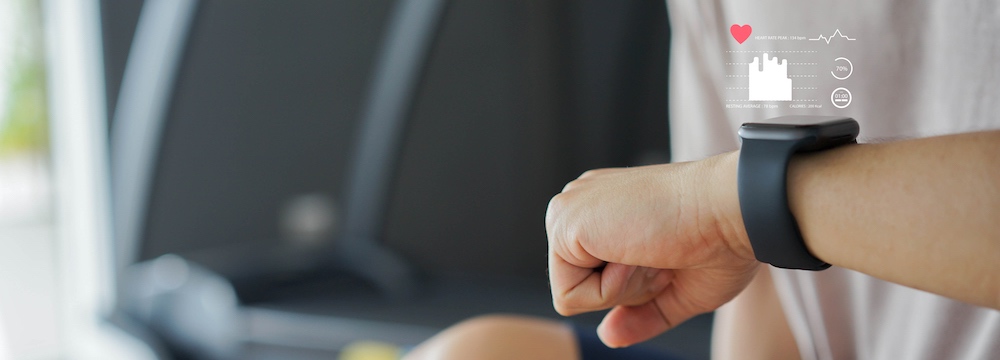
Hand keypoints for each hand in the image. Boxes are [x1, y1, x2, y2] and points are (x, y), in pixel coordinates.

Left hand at [546, 151, 759, 347]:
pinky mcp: (563, 223)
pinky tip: (636, 253)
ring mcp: (568, 209)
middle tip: (661, 254)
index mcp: (602, 210)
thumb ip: (638, 313)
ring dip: (621, 289)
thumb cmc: (719, 241)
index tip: (666, 255)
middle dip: (626, 290)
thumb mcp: (676, 290)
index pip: (592, 280)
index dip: (635, 288)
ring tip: (650, 251)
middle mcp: (579, 204)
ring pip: (571, 293)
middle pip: (578, 287)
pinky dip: (610, 290)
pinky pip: (568, 296)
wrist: (733, 208)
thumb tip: (606, 336)